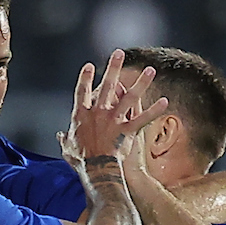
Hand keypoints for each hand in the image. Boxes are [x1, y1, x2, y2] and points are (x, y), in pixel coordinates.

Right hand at [67, 51, 164, 165]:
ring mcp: (114, 120)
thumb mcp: (68, 149)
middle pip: (107, 85)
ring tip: (150, 70)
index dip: (84, 78)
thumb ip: (65, 139)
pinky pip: (143, 118)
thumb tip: (60, 136)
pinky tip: (165, 101)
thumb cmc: (80, 161)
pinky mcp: (127, 130)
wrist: (96, 170)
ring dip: (141, 83)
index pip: (81, 92)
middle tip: (118, 53)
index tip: (89, 65)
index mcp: (82, 115)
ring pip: (130, 97)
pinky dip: (154, 111)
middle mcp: (99, 113)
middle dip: (113, 68)